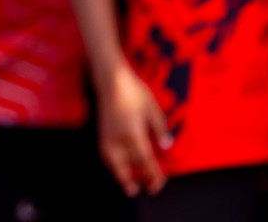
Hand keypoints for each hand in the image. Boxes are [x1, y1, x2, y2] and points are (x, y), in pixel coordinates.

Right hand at [97, 62, 172, 196]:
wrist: (110, 78)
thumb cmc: (133, 91)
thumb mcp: (153, 108)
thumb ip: (160, 129)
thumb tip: (166, 147)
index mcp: (133, 133)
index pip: (145, 161)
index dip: (154, 174)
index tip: (160, 182)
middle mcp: (118, 139)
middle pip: (127, 168)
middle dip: (138, 180)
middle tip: (149, 189)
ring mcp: (107, 136)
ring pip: (113, 164)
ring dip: (122, 176)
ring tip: (131, 185)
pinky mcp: (101, 133)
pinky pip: (106, 156)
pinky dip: (113, 166)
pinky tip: (118, 166)